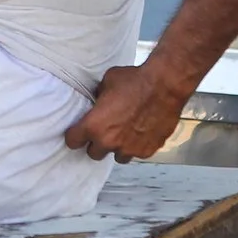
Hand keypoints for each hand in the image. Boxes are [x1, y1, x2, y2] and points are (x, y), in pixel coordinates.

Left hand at [62, 61, 190, 162]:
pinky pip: (138, 153)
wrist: (165, 85)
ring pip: (118, 157)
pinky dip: (138, 145)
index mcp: (93, 126)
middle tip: (104, 132)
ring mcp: (129, 149)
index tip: (78, 133)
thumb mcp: (106, 83)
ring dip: (118, 147)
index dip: (75, 136)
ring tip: (125, 134)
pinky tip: (143, 132)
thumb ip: (98, 98)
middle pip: (93, 154)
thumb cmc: (135, 81)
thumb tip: (98, 102)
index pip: (72, 141)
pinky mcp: (147, 150)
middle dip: (97, 144)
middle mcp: (109, 141)